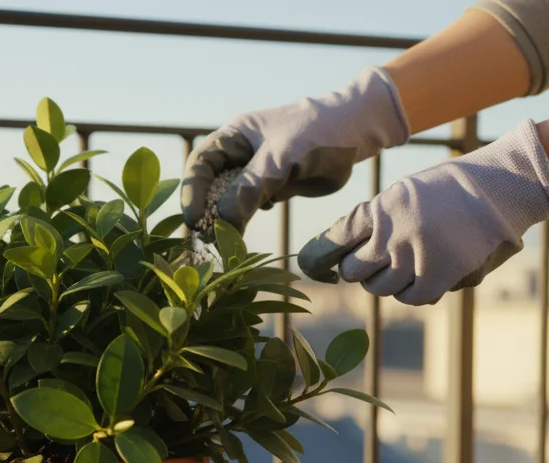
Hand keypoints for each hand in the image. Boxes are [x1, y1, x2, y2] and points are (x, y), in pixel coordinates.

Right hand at [180, 66, 409, 232]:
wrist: (356, 133)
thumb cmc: (315, 133)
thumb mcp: (279, 159)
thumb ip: (249, 189)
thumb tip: (223, 221)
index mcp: (234, 136)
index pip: (200, 164)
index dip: (192, 191)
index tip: (193, 219)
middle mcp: (240, 154)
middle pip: (210, 186)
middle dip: (207, 211)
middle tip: (206, 239)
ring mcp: (257, 172)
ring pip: (230, 201)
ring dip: (225, 222)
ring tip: (224, 243)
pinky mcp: (274, 188)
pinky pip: (251, 209)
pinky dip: (245, 223)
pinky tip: (244, 235)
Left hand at [297, 119, 548, 305]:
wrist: (501, 185)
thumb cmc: (451, 188)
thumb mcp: (405, 192)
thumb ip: (376, 220)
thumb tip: (344, 254)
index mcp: (378, 210)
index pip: (333, 241)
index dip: (319, 257)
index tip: (313, 265)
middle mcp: (390, 236)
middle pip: (353, 271)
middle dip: (359, 269)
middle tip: (375, 262)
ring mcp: (412, 259)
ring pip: (380, 288)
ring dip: (387, 281)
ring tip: (407, 263)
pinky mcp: (437, 278)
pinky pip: (411, 297)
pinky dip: (414, 291)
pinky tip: (424, 276)